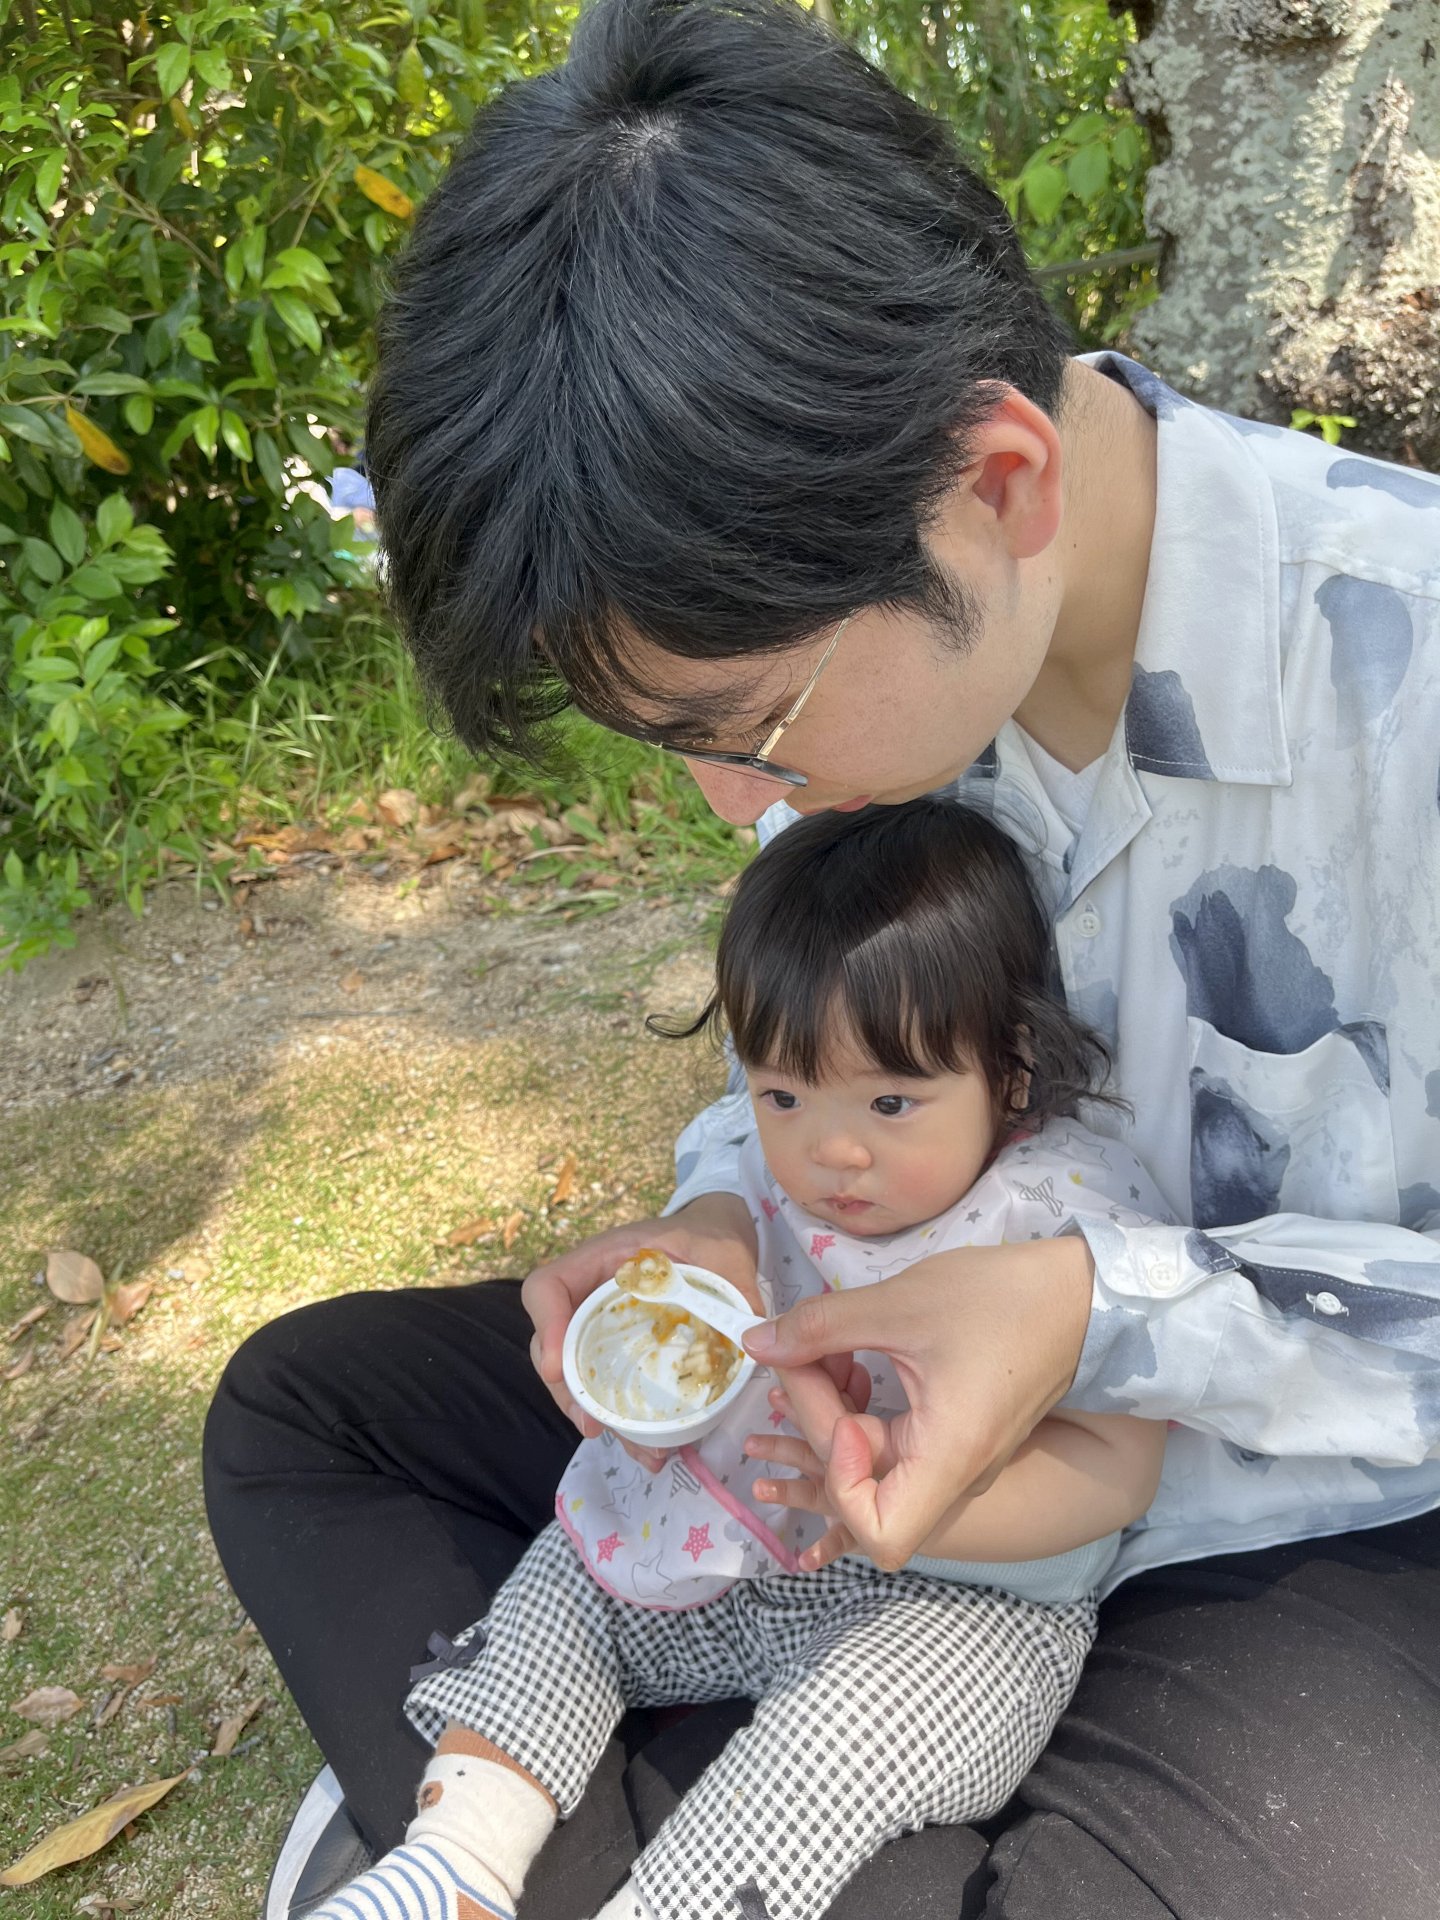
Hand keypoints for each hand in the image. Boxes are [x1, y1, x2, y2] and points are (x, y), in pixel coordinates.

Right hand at [521, 1192, 758, 1469]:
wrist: (715, 1237)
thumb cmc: (710, 1235)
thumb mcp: (724, 1250)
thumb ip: (735, 1284)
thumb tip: (750, 1340)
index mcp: (603, 1259)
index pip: (548, 1288)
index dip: (546, 1326)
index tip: (558, 1368)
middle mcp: (591, 1295)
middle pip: (553, 1344)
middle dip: (567, 1390)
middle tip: (592, 1424)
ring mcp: (604, 1327)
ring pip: (578, 1375)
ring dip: (598, 1416)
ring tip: (640, 1450)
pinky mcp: (624, 1352)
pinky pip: (610, 1387)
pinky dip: (625, 1420)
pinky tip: (653, 1448)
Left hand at [740, 1239, 1093, 1569]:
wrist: (1085, 1294)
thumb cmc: (1003, 1299)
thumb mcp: (901, 1304)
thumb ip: (821, 1328)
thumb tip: (754, 1344)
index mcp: (949, 1458)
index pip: (879, 1535)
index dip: (838, 1487)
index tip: (841, 1415)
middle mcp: (955, 1476)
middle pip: (863, 1489)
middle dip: (818, 1424)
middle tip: (801, 1354)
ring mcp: (957, 1461)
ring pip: (873, 1463)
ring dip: (834, 1414)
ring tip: (820, 1351)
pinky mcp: (956, 1437)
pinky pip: (893, 1442)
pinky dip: (861, 1408)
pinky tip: (849, 1358)